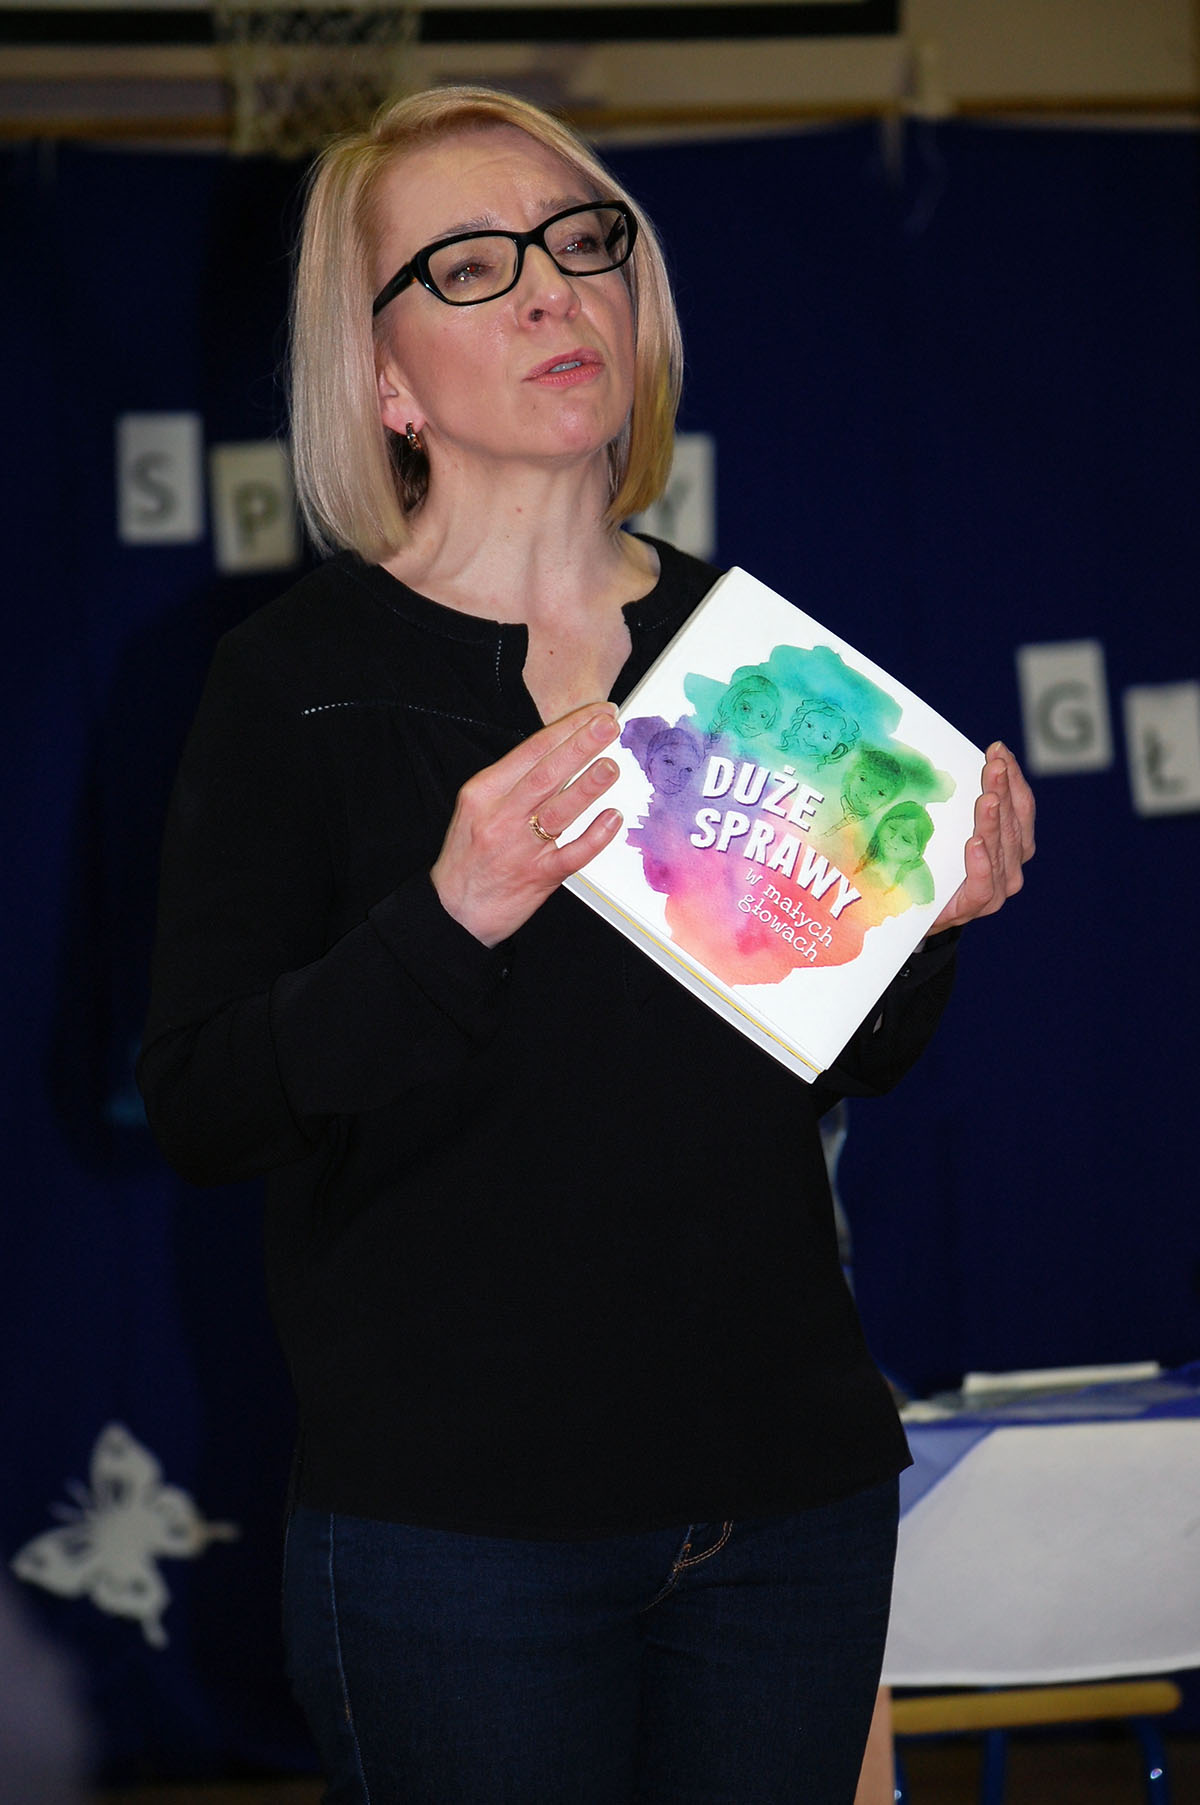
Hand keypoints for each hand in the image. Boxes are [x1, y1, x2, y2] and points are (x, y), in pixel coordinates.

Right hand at [431, 703, 622, 946]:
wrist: (454, 911)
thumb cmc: (469, 856)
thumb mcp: (477, 808)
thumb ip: (513, 783)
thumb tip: (562, 752)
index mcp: (484, 793)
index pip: (531, 750)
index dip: (567, 729)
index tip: (594, 713)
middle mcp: (501, 816)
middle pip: (546, 774)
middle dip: (580, 745)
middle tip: (608, 724)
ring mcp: (521, 848)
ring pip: (559, 810)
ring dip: (588, 786)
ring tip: (612, 765)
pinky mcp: (539, 877)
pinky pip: (573, 854)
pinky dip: (595, 836)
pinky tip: (612, 818)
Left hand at [930, 741, 1035, 934]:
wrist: (923, 912)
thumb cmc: (939, 863)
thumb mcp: (951, 828)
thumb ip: (959, 804)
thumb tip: (944, 760)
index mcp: (1014, 841)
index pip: (1019, 805)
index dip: (1012, 778)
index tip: (998, 751)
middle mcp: (1012, 863)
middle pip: (1012, 823)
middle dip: (1003, 790)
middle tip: (994, 765)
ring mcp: (999, 887)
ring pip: (1000, 850)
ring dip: (993, 822)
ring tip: (987, 798)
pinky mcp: (977, 906)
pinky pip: (984, 885)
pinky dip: (982, 865)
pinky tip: (975, 844)